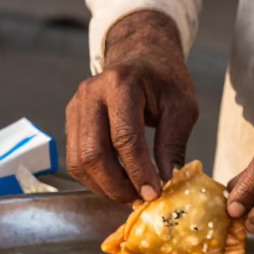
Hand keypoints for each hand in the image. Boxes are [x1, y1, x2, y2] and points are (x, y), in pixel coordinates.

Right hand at [66, 10, 198, 202]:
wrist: (141, 55)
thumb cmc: (165, 79)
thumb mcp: (182, 107)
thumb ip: (173, 144)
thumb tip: (166, 181)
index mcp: (121, 84)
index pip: (124, 138)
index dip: (138, 171)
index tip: (153, 193)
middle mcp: (91, 94)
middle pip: (93, 154)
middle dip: (117, 185)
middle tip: (140, 198)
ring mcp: (76, 106)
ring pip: (79, 161)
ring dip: (103, 186)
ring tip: (130, 192)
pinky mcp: (71, 119)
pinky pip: (76, 158)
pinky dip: (95, 178)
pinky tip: (117, 181)